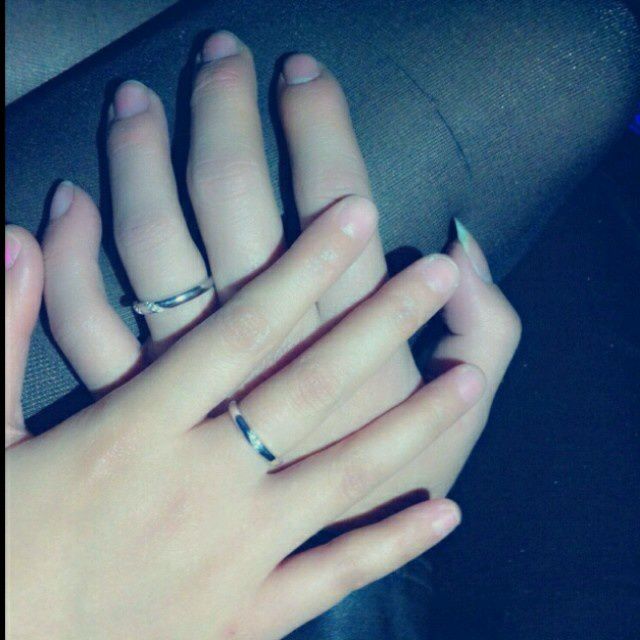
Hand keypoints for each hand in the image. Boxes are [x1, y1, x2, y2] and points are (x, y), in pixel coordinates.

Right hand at [6, 193, 484, 637]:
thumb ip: (4, 332)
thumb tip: (17, 237)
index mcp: (136, 431)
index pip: (240, 326)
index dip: (302, 263)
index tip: (354, 212)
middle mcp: (201, 483)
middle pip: (309, 384)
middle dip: (378, 320)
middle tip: (435, 271)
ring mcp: (236, 554)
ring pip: (342, 475)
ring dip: (412, 424)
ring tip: (467, 378)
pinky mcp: (249, 618)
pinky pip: (334, 575)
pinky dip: (392, 543)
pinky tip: (447, 513)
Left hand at [29, 33, 519, 513]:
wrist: (305, 574)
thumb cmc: (390, 489)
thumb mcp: (465, 422)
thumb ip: (487, 338)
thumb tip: (465, 248)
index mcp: (346, 349)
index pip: (330, 211)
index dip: (318, 130)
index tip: (301, 71)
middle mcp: (262, 357)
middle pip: (234, 208)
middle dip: (227, 119)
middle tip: (222, 54)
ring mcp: (186, 390)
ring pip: (151, 253)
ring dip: (142, 163)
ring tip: (138, 99)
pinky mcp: (126, 421)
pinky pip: (84, 330)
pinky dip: (67, 263)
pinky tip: (63, 201)